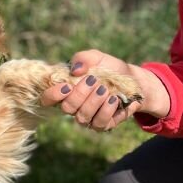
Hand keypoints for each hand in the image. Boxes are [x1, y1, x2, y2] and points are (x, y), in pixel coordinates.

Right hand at [40, 49, 170, 131]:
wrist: (133, 79)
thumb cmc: (109, 68)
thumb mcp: (97, 57)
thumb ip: (83, 58)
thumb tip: (76, 70)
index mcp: (67, 90)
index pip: (48, 99)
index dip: (53, 95)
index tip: (67, 85)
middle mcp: (75, 106)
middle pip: (67, 108)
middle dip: (79, 94)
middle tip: (93, 80)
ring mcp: (88, 117)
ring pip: (82, 117)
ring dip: (93, 102)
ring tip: (105, 89)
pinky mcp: (103, 124)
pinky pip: (100, 123)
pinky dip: (107, 110)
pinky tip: (114, 99)